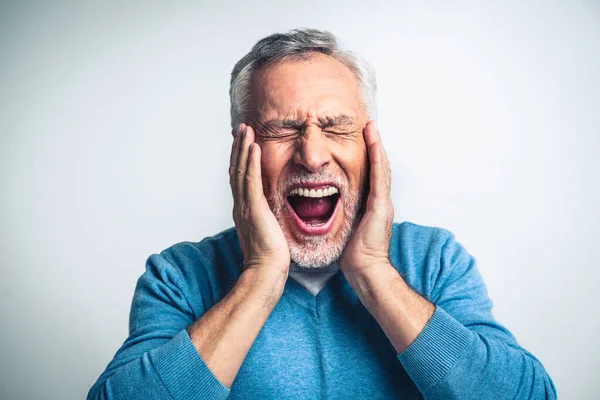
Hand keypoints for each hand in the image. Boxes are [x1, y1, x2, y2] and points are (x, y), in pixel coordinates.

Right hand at [229, 124, 289, 275]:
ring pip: (240, 170)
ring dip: (243, 147)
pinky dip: (250, 161)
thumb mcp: (268, 230)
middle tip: (241, 128)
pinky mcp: (254, 208)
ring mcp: (245, 206)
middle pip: (236, 169)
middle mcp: (241, 205)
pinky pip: (251, 180)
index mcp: (245, 209)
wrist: (266, 271)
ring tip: (245, 129)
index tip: (244, 141)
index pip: (240, 177)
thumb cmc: (270, 257)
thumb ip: (267, 217)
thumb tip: (273, 212)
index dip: (241, 158)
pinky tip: (254, 146)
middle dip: (238, 147)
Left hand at [339, 121, 393, 273]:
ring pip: (381, 168)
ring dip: (377, 146)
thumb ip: (343, 214)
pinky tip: (374, 143)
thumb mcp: (346, 227)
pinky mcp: (380, 206)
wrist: (364, 270)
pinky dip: (377, 158)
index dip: (368, 156)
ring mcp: (382, 202)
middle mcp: (380, 201)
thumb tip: (327, 207)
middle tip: (368, 126)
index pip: (371, 175)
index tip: (362, 139)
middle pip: (378, 167)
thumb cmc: (353, 254)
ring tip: (371, 127)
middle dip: (374, 146)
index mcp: (372, 205)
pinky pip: (379, 177)